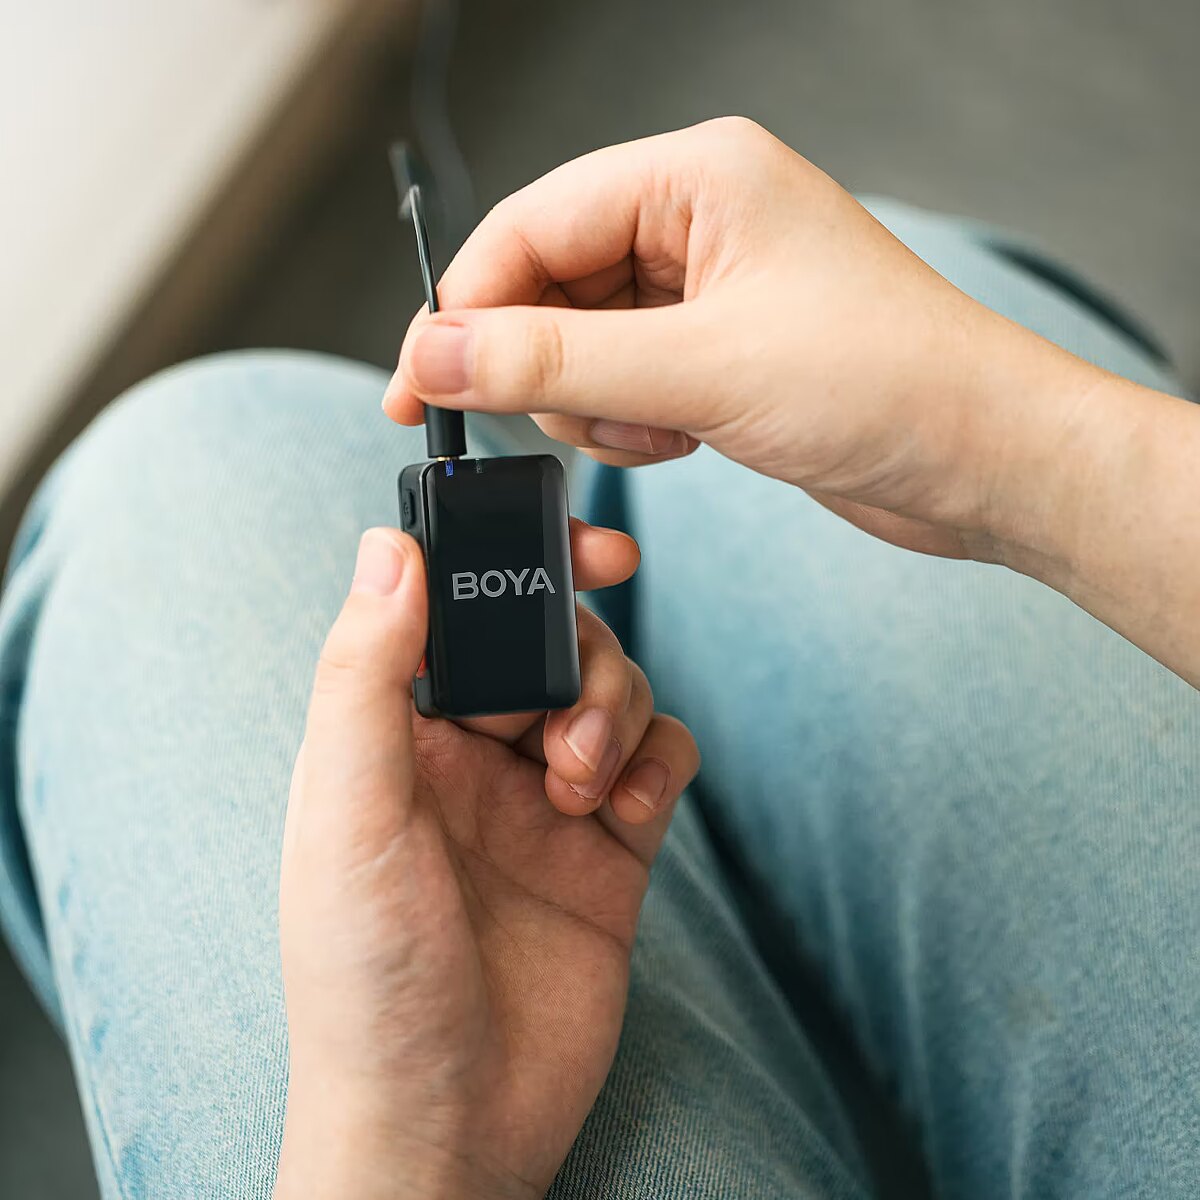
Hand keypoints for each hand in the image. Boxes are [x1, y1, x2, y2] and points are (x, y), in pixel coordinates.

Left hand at [274, 525, 698, 1199]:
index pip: (456, 608)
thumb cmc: (368, 979)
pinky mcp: (609, 848)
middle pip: (549, 639)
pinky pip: (657, 760)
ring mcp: (545, 799)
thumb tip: (389, 548)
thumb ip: (366, 676)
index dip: (512, 562)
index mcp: (396, 733)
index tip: (575, 541)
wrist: (446, 1124)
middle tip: (573, 695)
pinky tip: (627, 807)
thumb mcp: (350, 813)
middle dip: (577, 647)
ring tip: (582, 785)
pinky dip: (657, 760)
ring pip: (610, 690)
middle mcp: (472, 755)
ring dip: (615, 711)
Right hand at [383, 116, 1101, 561]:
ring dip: (594, 404)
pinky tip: (684, 439)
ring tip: (662, 431)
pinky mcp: (719, 348)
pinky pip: (625, 380)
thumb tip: (435, 352)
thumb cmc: (887, 384)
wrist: (981, 461)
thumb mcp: (699, 370)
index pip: (530, 226)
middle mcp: (698, 218)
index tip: (414, 383)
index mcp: (696, 174)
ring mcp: (708, 287)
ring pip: (580, 342)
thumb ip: (553, 360)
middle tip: (569, 419)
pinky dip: (631, 422)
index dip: (461, 307)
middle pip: (547, 284)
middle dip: (543, 366)